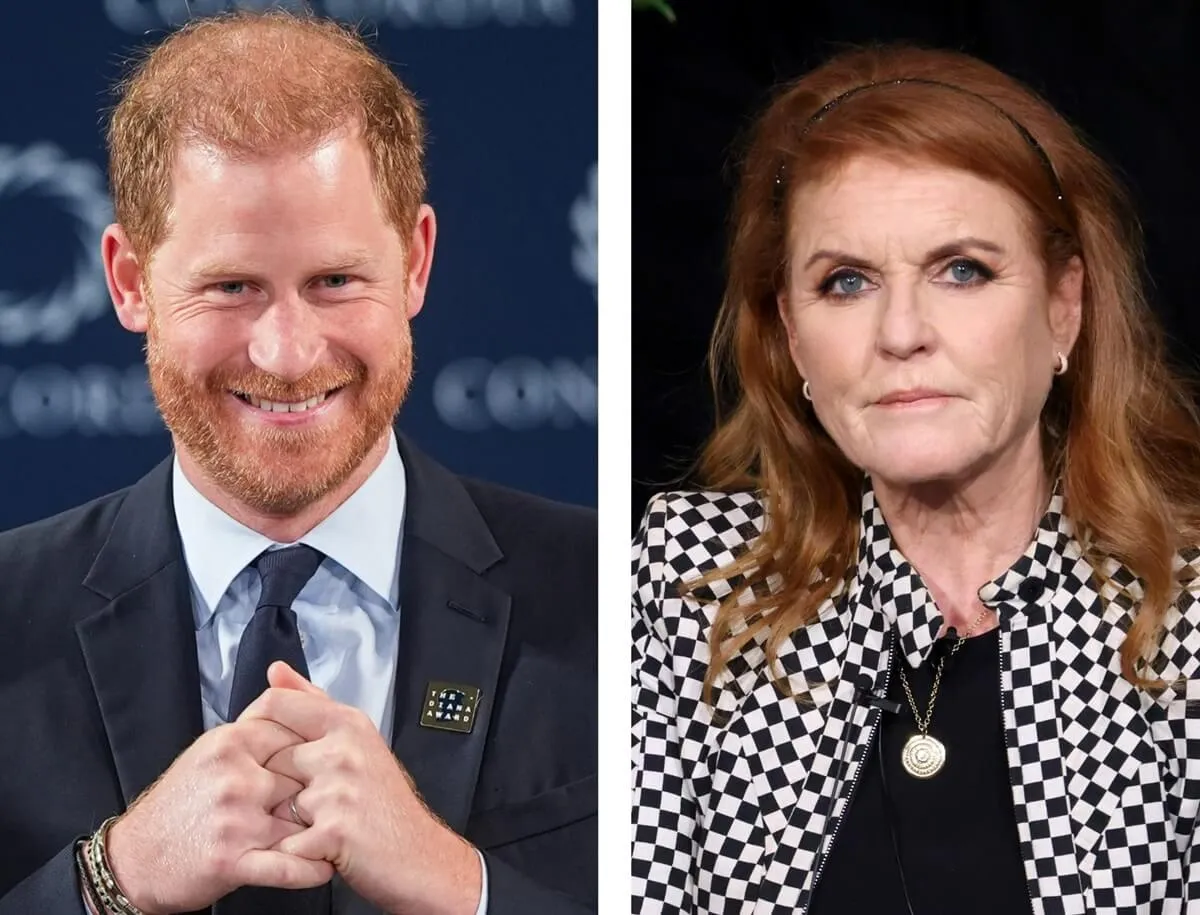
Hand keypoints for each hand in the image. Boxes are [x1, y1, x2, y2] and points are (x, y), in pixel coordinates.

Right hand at [105, 718, 334, 913]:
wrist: (133, 860)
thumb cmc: (178, 806)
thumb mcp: (211, 752)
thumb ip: (253, 730)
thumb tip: (294, 700)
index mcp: (232, 743)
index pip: (296, 731)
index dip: (320, 747)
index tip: (336, 760)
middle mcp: (235, 776)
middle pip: (305, 774)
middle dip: (324, 790)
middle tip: (346, 801)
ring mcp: (234, 818)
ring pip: (302, 819)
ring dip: (324, 831)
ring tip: (345, 836)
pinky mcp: (231, 860)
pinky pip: (287, 865)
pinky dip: (312, 869)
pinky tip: (325, 867)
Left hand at [239, 662, 481, 914]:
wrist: (419, 855)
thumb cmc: (385, 802)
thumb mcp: (357, 740)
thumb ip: (312, 704)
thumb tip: (276, 670)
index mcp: (348, 723)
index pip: (277, 703)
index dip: (255, 725)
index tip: (255, 746)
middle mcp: (343, 749)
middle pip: (269, 757)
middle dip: (278, 786)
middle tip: (308, 803)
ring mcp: (338, 789)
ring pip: (274, 803)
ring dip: (287, 822)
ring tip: (318, 827)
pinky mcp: (333, 830)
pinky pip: (284, 842)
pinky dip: (295, 853)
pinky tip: (319, 849)